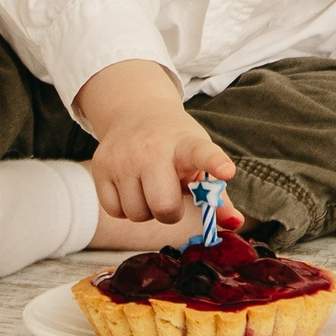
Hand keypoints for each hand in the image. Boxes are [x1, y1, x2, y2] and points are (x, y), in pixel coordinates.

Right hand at [74, 59, 233, 222]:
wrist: (135, 113)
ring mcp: (123, 158)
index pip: (202, 153)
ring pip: (137, 214)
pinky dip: (126, 209)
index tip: (226, 170)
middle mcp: (153, 148)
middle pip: (164, 205)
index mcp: (186, 144)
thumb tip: (234, 223)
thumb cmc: (176, 145)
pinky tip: (132, 189)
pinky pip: (115, 211)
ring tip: (150, 188)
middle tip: (172, 196)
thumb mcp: (199, 159)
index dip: (215, 163)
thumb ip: (215, 193)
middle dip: (171, 212)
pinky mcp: (100, 167)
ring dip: (146, 211)